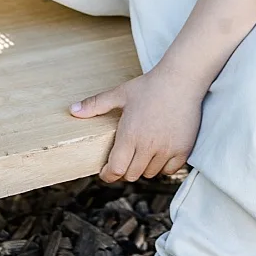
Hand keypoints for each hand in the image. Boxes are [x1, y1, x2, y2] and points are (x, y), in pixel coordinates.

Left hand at [71, 68, 203, 182]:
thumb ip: (95, 104)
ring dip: (143, 167)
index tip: (106, 172)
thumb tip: (72, 110)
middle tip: (123, 159)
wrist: (181, 80)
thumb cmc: (150, 86)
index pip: (116, 170)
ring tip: (141, 153)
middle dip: (124, 170)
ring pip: (150, 173)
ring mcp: (167, 149)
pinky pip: (169, 170)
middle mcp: (148, 146)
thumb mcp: (120, 93)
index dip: (108, 175)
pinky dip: (162, 166)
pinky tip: (159, 152)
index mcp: (130, 135)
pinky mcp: (183, 150)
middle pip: (131, 175)